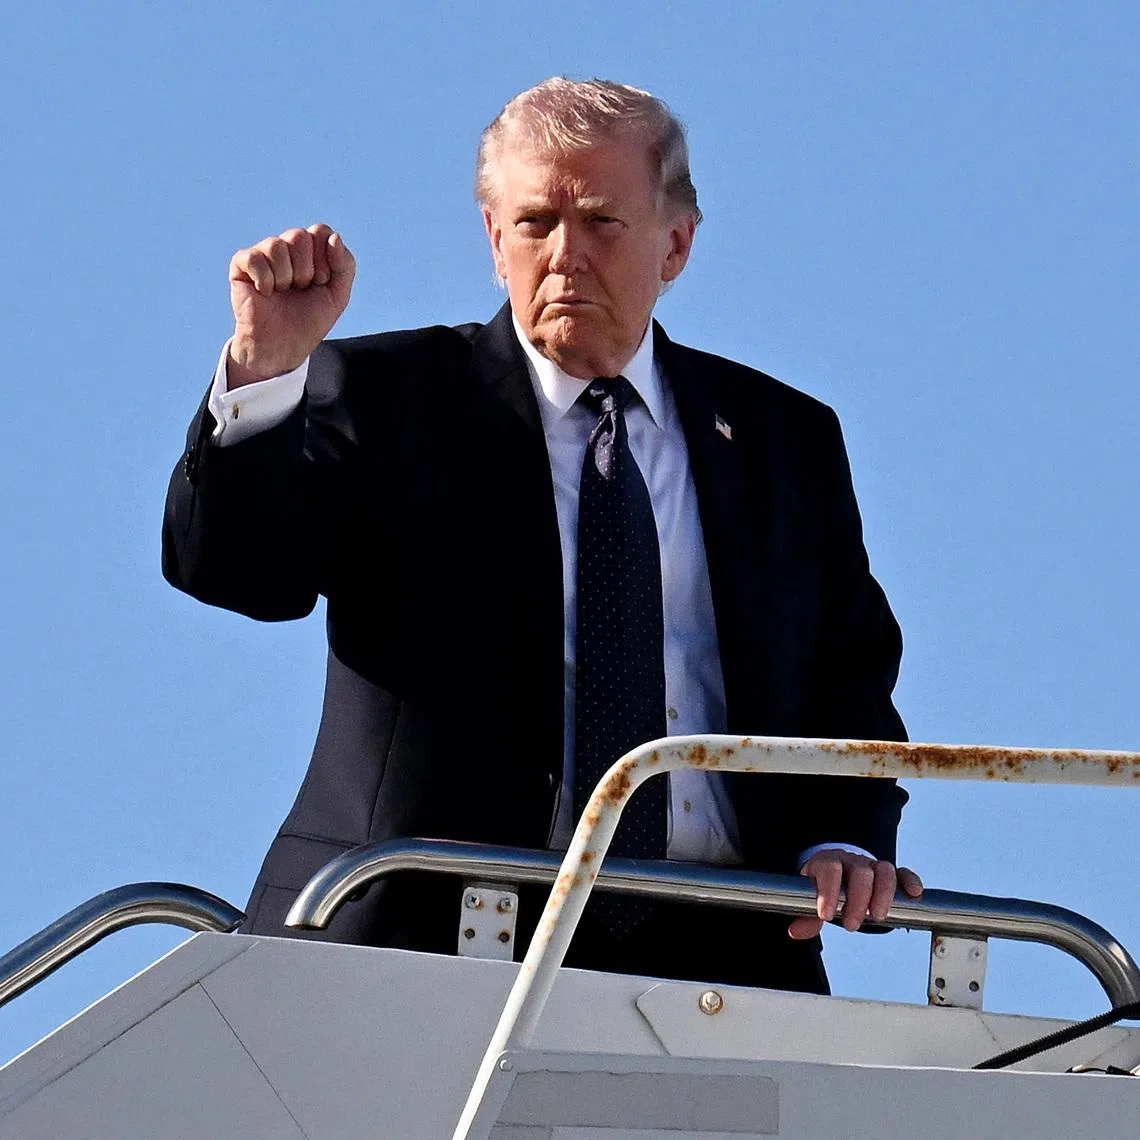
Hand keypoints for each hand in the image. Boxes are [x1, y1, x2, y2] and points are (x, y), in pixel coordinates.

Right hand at [227, 224, 355, 386]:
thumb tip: (334, 236)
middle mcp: (286, 248)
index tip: (321, 282)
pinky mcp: (241, 265)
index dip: (324, 259)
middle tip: (300, 289)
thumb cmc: (309, 321)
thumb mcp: (338, 295)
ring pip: (276, 245)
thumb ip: (345, 265)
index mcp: (310, 251)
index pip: (320, 231)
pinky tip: (265, 293)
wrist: (283, 346)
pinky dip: (264, 280)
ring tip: (282, 293)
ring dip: (285, 277)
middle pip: (299, 236)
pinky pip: (254, 257)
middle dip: (305, 270)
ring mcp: (263, 255)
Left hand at [788, 850, 922, 939]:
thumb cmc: (825, 886)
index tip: (826, 915)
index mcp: (829, 863)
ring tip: (877, 916)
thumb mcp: (813, 897)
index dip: (828, 891)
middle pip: (860, 872)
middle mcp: (852, 861)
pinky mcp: (891, 874)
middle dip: (857, 900)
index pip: (829, 869)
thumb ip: (806, 916)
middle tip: (850, 926)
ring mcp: (872, 865)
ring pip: (884, 870)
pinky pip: (903, 873)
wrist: (839, 868)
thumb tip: (795, 931)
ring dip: (883, 894)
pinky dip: (910, 881)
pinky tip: (913, 894)